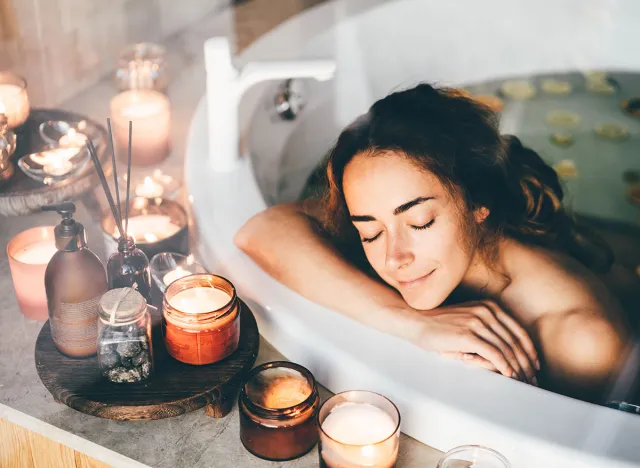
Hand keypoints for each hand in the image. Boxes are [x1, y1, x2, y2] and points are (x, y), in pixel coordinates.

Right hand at [415, 300, 539, 383]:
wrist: (416, 321)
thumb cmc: (440, 325)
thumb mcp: (468, 324)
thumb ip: (487, 334)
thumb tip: (506, 357)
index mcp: (489, 306)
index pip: (518, 330)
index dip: (529, 349)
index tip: (534, 363)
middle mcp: (486, 311)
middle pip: (515, 340)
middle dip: (526, 362)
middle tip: (532, 378)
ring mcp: (477, 321)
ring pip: (506, 348)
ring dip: (517, 367)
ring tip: (522, 380)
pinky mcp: (468, 334)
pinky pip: (493, 352)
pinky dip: (503, 365)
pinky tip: (508, 374)